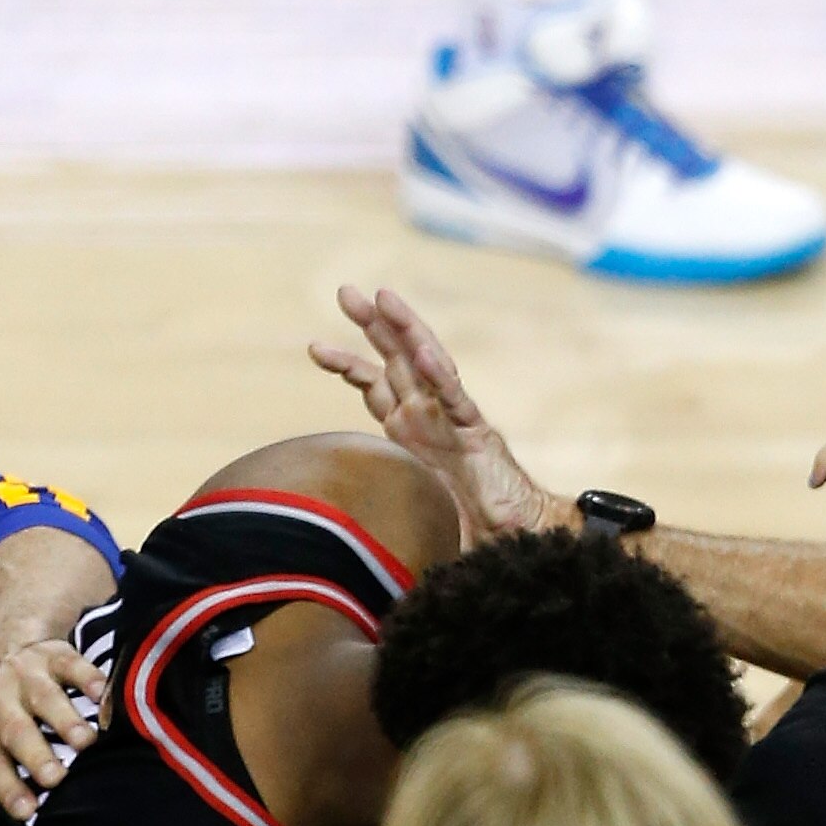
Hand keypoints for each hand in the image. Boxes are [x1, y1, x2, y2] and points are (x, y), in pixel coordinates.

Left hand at [0, 633, 109, 821]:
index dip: (5, 786)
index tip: (27, 811)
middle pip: (15, 729)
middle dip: (35, 754)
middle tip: (54, 778)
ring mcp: (23, 672)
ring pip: (44, 697)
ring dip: (64, 719)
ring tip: (85, 742)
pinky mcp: (52, 653)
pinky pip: (71, 664)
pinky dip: (88, 677)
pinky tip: (102, 693)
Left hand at [310, 286, 561, 541]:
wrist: (511, 535)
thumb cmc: (462, 523)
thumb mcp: (406, 506)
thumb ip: (376, 501)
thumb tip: (335, 522)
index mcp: (409, 429)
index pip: (375, 385)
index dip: (348, 364)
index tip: (315, 346)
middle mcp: (427, 416)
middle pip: (395, 359)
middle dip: (371, 324)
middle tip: (346, 291)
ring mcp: (451, 419)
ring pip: (426, 363)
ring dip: (405, 329)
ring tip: (384, 298)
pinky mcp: (476, 432)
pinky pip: (455, 398)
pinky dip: (440, 375)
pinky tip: (425, 352)